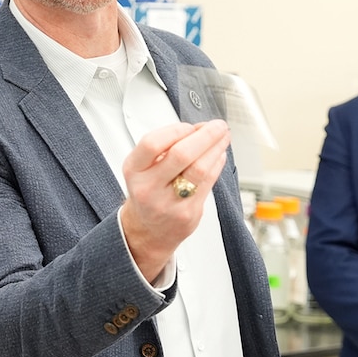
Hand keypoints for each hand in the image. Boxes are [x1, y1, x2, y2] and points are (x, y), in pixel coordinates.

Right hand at [120, 120, 230, 280]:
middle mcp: (149, 188)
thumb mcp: (142, 167)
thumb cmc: (149, 192)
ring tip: (223, 138)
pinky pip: (208, 183)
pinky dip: (217, 164)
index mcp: (134, 171)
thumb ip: (164, 147)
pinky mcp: (188, 214)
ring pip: (199, 169)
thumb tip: (199, 129)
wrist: (149, 230)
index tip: (190, 126)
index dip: (176, 130)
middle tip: (218, 126)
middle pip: (181, 154)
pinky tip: (219, 156)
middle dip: (205, 136)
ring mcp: (169, 203)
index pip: (152, 143)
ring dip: (216, 148)